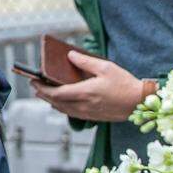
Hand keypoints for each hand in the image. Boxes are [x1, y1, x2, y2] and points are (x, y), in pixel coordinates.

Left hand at [31, 52, 149, 121]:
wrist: (139, 103)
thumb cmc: (124, 83)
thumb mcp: (105, 67)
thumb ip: (85, 61)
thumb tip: (69, 55)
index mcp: (85, 93)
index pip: (56, 93)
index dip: (42, 88)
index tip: (33, 82)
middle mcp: (83, 105)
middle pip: (56, 103)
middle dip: (43, 94)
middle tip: (35, 86)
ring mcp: (87, 113)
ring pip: (63, 109)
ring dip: (51, 101)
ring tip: (44, 93)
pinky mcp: (93, 117)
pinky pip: (71, 113)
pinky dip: (62, 107)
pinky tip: (61, 102)